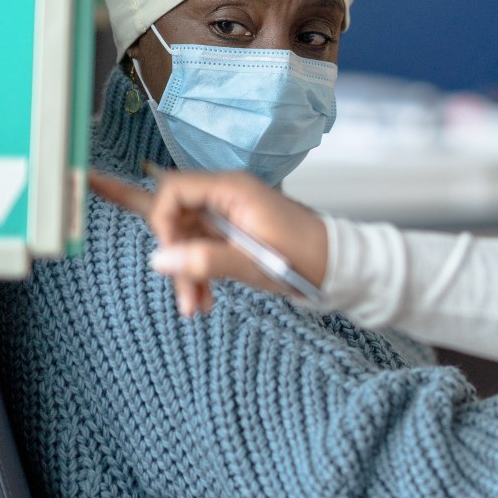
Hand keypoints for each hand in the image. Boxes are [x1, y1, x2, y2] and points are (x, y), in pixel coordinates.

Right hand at [90, 169, 327, 316]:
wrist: (338, 265)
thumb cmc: (304, 258)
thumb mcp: (252, 263)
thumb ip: (205, 261)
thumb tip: (158, 261)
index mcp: (232, 189)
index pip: (174, 189)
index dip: (163, 221)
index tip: (169, 256)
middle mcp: (227, 196)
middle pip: (176, 217)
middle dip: (173, 255)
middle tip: (183, 294)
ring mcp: (229, 214)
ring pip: (187, 238)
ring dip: (185, 272)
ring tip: (194, 308)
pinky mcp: (233, 233)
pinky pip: (203, 248)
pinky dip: (200, 272)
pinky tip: (204, 300)